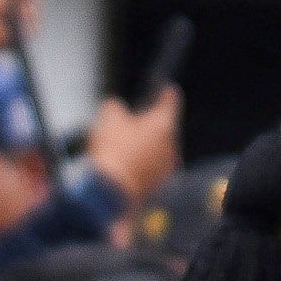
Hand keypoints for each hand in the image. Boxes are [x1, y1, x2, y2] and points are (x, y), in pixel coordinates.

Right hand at [85, 89, 179, 203]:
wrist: (111, 191)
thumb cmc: (113, 152)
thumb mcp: (108, 117)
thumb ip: (115, 106)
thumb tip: (116, 108)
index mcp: (164, 124)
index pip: (170, 102)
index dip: (167, 93)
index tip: (168, 89)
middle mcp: (172, 146)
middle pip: (163, 128)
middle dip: (147, 125)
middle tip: (129, 123)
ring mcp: (167, 169)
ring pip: (157, 150)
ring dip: (144, 147)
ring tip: (121, 148)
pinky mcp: (157, 186)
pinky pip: (150, 169)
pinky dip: (140, 165)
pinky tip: (123, 166)